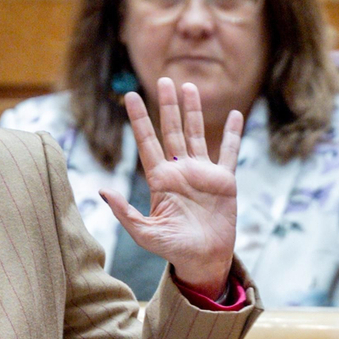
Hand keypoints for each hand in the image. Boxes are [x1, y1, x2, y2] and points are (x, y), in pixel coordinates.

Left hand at [100, 78, 242, 299]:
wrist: (203, 259)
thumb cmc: (172, 249)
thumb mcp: (144, 233)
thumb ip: (124, 211)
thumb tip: (101, 190)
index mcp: (160, 179)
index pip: (146, 141)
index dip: (139, 118)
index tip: (129, 96)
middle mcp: (180, 170)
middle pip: (172, 130)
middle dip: (167, 105)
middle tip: (165, 79)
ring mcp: (202, 173)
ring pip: (197, 134)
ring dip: (194, 111)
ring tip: (190, 87)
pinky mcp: (224, 180)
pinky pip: (229, 153)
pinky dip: (233, 134)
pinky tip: (236, 115)